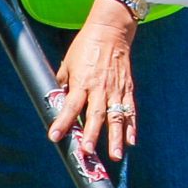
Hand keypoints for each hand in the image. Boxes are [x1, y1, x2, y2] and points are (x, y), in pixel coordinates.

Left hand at [49, 0, 140, 160]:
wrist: (111, 31)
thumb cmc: (85, 47)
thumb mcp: (67, 63)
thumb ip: (63, 85)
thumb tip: (57, 103)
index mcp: (82, 81)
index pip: (71, 105)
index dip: (62, 121)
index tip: (55, 136)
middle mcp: (100, 87)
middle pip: (95, 115)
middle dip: (92, 134)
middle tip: (88, 152)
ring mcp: (116, 89)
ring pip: (116, 117)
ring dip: (115, 137)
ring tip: (115, 155)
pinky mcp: (128, 89)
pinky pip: (130, 111)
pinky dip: (131, 127)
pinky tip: (131, 141)